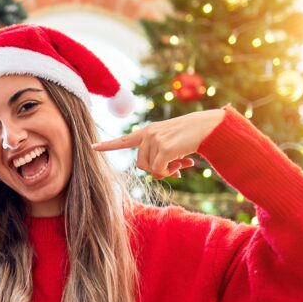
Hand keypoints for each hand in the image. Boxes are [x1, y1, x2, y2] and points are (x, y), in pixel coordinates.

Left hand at [92, 108, 225, 178]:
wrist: (209, 127)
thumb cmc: (192, 137)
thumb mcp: (172, 145)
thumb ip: (160, 156)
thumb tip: (158, 174)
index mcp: (148, 132)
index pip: (124, 140)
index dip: (108, 145)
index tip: (92, 147)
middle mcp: (148, 134)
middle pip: (141, 165)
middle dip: (157, 171)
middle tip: (177, 169)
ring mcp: (155, 139)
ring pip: (150, 169)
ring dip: (167, 171)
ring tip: (182, 163)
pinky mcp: (164, 147)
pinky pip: (160, 170)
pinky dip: (171, 172)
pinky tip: (185, 163)